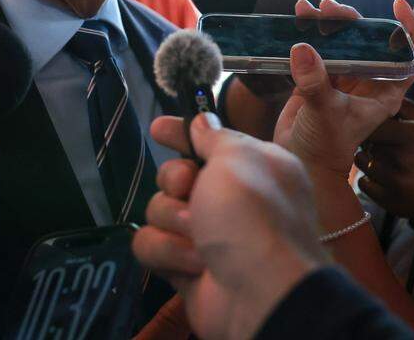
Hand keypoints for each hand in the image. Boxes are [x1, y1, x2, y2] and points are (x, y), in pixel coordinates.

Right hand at [136, 115, 328, 339]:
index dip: (182, 134)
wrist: (261, 293)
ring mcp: (207, 234)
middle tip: (187, 189)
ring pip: (159, 210)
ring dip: (175, 222)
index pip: (208, 141)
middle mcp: (230, 199)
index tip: (157, 127)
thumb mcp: (239, 158)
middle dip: (175, 181)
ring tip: (199, 238)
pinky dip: (168, 252)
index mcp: (251, 167)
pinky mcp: (185, 266)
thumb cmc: (254, 215)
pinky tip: (192, 263)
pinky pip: (151, 245)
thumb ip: (216, 137)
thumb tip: (202, 121)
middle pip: (175, 175)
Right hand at [274, 0, 413, 177]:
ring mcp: (345, 77)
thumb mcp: (326, 114)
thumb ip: (316, 84)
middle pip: (371, 39)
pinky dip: (311, 30)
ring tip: (311, 8)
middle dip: (353, 19)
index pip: (412, 56)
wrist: (300, 161)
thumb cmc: (324, 147)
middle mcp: (369, 81)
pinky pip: (320, 46)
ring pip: (345, 39)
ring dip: (330, 21)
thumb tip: (303, 49)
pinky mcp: (321, 76)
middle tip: (331, 9)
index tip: (398, 5)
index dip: (411, 29)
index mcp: (385, 91)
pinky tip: (299, 15)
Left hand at [356, 100, 413, 243]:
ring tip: (384, 159)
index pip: (374, 123)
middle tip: (383, 142)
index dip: (373, 122)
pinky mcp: (393, 203)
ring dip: (369, 158)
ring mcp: (395, 182)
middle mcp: (401, 158)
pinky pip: (364, 185)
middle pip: (367, 141)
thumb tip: (391, 98)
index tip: (379, 124)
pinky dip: (369, 179)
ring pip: (363, 162)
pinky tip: (383, 177)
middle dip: (372, 139)